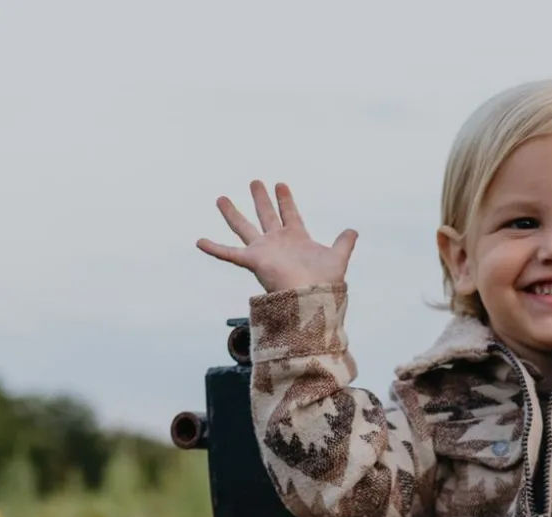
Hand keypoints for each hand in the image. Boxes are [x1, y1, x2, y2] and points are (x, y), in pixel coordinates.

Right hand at [197, 181, 357, 292]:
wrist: (311, 299)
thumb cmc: (324, 283)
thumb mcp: (338, 257)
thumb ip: (344, 243)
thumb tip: (353, 231)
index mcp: (297, 239)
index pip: (290, 214)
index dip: (286, 200)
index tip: (280, 184)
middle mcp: (278, 243)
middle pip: (267, 215)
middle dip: (262, 198)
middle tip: (255, 181)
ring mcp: (264, 251)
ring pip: (244, 227)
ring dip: (233, 213)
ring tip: (221, 198)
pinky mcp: (253, 261)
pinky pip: (229, 253)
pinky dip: (214, 248)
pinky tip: (199, 241)